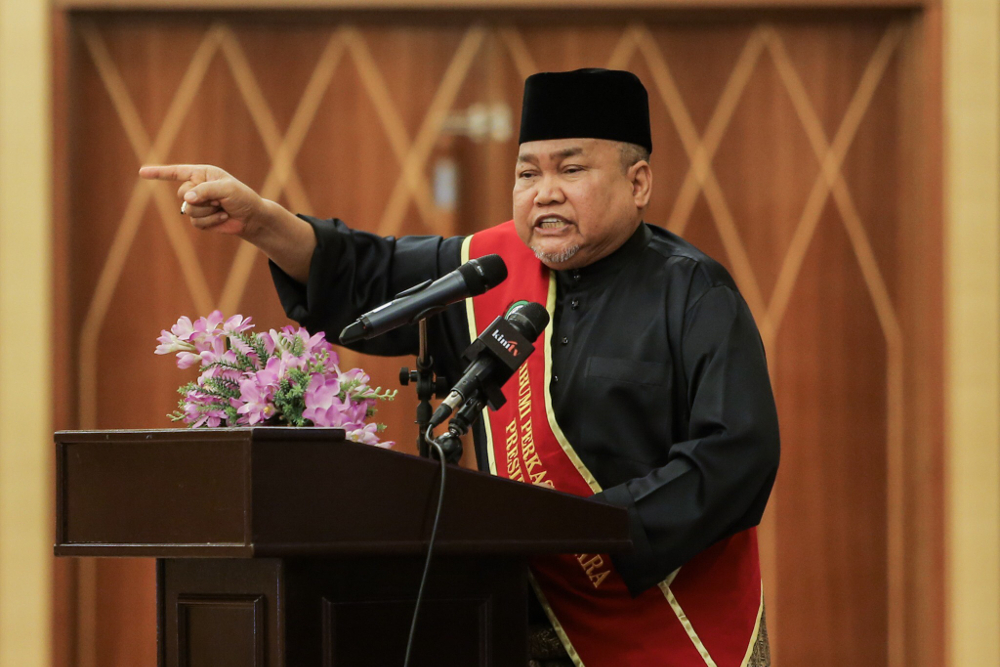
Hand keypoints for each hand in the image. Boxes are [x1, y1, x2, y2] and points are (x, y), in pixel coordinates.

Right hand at [138, 164, 264, 237]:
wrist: (252, 217)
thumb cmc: (242, 198)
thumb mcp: (226, 189)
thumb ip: (205, 190)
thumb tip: (186, 199)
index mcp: (202, 174)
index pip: (176, 172)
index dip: (158, 173)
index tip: (141, 172)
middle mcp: (196, 187)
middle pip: (182, 193)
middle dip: (201, 198)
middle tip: (219, 199)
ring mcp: (197, 204)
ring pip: (188, 210)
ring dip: (208, 211)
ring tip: (222, 208)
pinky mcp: (201, 219)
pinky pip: (196, 222)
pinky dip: (211, 221)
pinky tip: (223, 217)